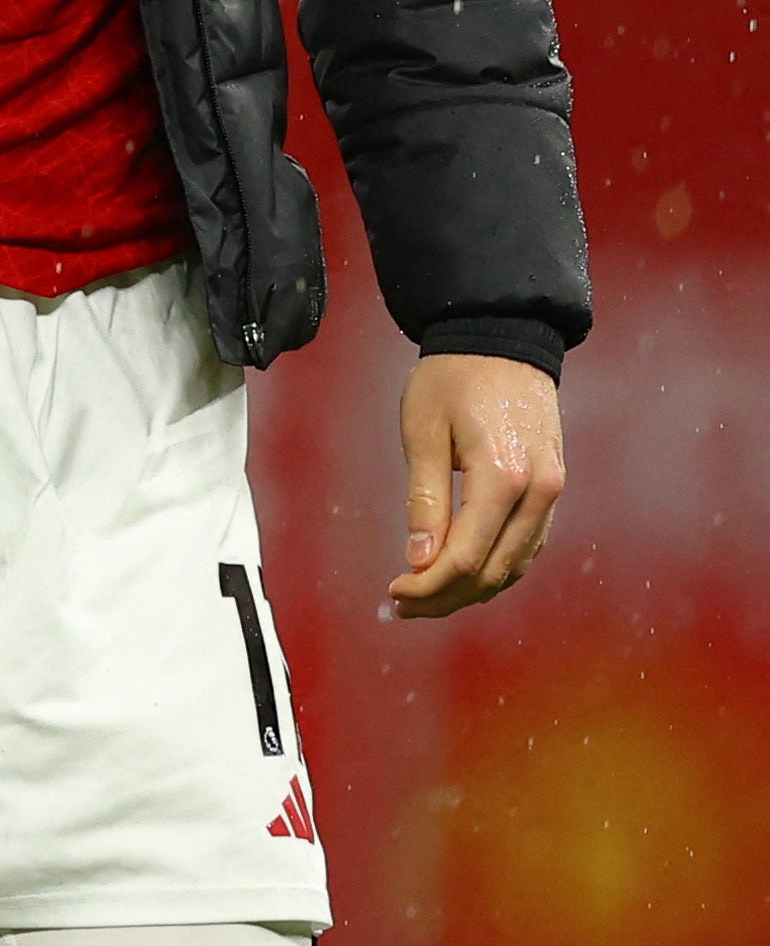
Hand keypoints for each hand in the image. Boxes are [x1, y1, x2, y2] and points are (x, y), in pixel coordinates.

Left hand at [386, 353, 564, 619]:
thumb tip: (419, 560)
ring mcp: (553, 492)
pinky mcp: (553, 489)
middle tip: (402, 605)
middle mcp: (539, 492)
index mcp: (504, 477)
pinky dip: (496, 568)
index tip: (393, 591)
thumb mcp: (423, 432)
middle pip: (493, 571)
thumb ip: (424, 499)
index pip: (465, 557)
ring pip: (515, 565)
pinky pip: (528, 546)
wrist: (503, 340)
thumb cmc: (453, 379)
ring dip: (471, 589)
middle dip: (445, 597)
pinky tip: (463, 575)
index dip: (427, 585)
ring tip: (425, 598)